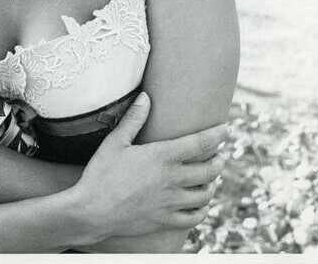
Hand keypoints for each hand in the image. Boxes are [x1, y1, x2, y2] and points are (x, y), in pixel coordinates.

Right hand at [74, 92, 226, 239]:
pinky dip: (202, 210)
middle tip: (220, 154)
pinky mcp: (165, 220)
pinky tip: (200, 204)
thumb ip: (134, 119)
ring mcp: (170, 202)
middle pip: (209, 169)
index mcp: (162, 156)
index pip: (200, 143)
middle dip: (219, 160)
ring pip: (205, 194)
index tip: (226, 129)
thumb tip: (145, 96)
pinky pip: (194, 217)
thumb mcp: (115, 142)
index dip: (217, 135)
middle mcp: (172, 179)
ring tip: (211, 178)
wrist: (91, 211)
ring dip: (212, 184)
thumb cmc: (101, 173)